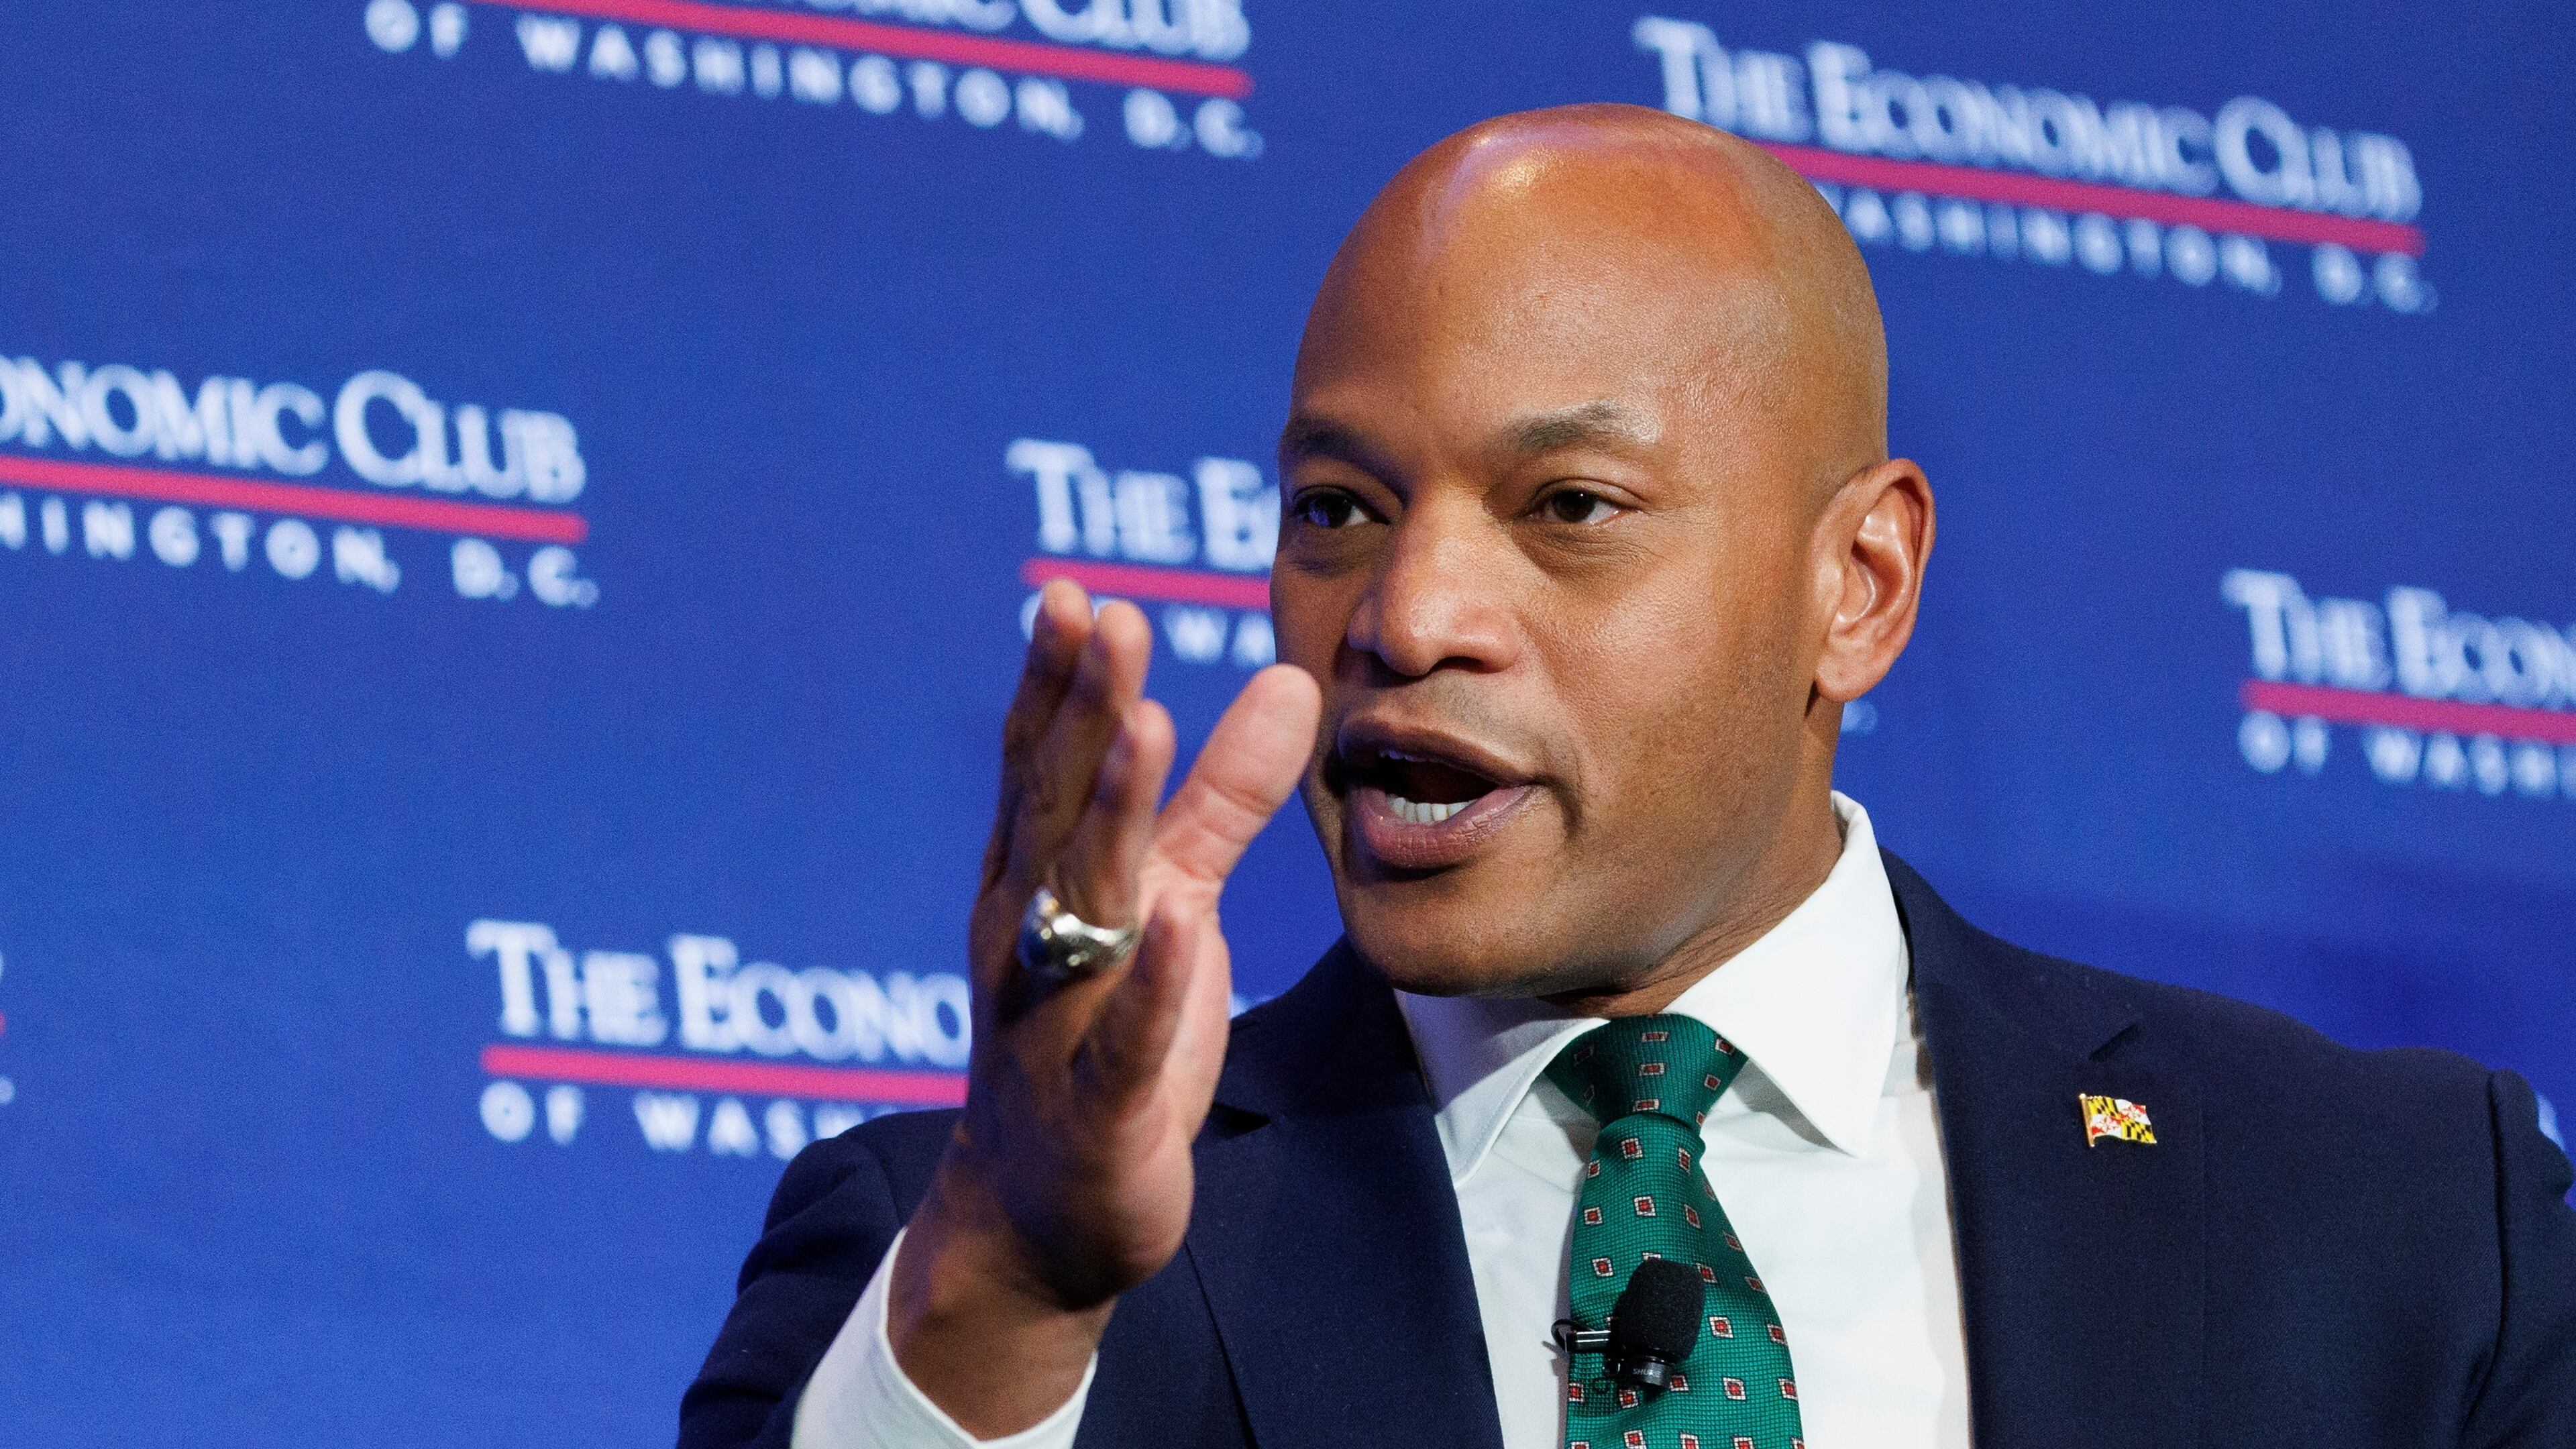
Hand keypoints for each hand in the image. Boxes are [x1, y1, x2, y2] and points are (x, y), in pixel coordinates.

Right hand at [888, 581, 1320, 1436]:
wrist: (1041, 1219)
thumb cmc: (1102, 1038)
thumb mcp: (1171, 901)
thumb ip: (1221, 799)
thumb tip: (1288, 682)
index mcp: (1035, 885)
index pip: (1041, 770)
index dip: (1054, 685)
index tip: (1077, 595)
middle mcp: (1031, 941)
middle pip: (1054, 814)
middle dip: (1078, 715)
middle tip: (1104, 617)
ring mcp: (1060, 1023)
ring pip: (1083, 909)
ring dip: (1109, 817)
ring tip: (1143, 724)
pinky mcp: (1103, 1108)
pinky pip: (1126, 1040)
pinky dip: (1152, 984)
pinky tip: (1184, 926)